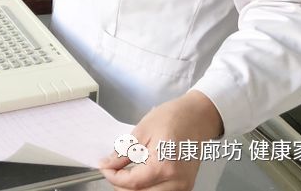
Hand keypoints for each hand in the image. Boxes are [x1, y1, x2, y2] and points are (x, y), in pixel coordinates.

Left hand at [99, 91, 223, 190]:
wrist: (197, 117)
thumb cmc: (172, 118)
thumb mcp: (141, 131)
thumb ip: (123, 152)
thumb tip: (108, 165)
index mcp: (164, 165)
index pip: (132, 182)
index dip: (113, 177)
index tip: (104, 167)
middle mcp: (176, 181)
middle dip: (122, 186)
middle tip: (112, 171)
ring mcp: (183, 186)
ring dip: (134, 189)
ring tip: (124, 175)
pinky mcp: (185, 186)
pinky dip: (148, 189)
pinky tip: (139, 177)